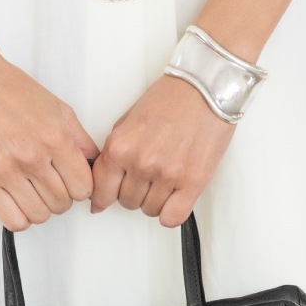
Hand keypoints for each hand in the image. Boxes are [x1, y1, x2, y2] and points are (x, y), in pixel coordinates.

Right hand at [0, 46, 99, 230]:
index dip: (80, 187)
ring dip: (40, 207)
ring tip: (33, 190)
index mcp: (56, 138)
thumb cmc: (10, 90)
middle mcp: (32, 156)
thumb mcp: (58, 108)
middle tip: (50, 183)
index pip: (83, 188)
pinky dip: (20, 217)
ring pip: (39, 215)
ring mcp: (6, 171)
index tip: (71, 181)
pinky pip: (13, 221)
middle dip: (61, 197)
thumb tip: (93, 165)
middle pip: (62, 203)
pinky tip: (18, 200)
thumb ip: (79, 140)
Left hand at [89, 74, 235, 227]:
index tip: (108, 197)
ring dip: (154, 200)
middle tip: (145, 175)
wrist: (204, 88)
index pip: (101, 191)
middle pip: (126, 202)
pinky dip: (171, 212)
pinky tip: (174, 197)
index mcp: (120, 146)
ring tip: (163, 178)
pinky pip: (172, 217)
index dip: (104, 196)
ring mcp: (167, 174)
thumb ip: (112, 156)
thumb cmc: (169, 99)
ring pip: (149, 210)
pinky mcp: (193, 182)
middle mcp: (141, 162)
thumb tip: (100, 189)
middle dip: (132, 192)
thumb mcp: (127, 122)